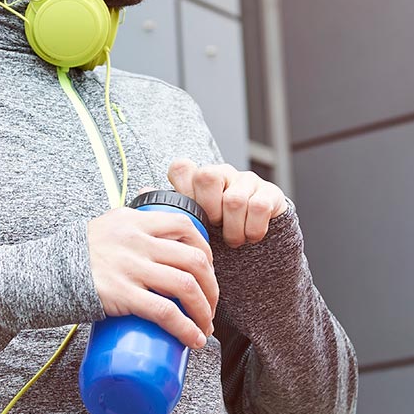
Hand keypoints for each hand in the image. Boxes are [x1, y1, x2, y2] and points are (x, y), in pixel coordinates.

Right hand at [87, 207, 218, 346]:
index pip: (184, 227)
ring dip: (204, 310)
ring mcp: (130, 267)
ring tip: (205, 326)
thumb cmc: (79, 254)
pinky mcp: (122, 294)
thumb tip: (158, 224)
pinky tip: (195, 339)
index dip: (205, 249)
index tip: (207, 270)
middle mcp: (136, 241)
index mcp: (135, 221)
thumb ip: (132, 223)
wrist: (46, 275)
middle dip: (211, 286)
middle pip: (193, 259)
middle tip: (209, 305)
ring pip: (186, 285)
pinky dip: (186, 328)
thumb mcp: (107, 225)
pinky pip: (165, 311)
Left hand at [165, 159, 288, 247]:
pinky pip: (258, 207)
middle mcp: (222, 174)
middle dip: (209, 209)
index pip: (181, 167)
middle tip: (213, 227)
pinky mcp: (270, 193)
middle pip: (207, 175)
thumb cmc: (217, 234)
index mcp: (198, 179)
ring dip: (232, 229)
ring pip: (234, 199)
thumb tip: (143, 191)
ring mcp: (247, 181)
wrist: (254, 246)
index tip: (190, 214)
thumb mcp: (194, 226)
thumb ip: (170, 209)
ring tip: (233, 241)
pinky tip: (250, 238)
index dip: (181, 188)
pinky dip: (252, 230)